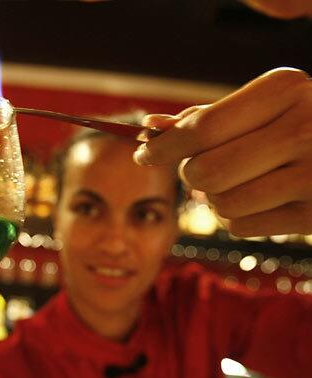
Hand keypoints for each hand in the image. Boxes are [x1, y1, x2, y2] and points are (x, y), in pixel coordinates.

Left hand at [135, 67, 311, 236]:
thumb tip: (149, 127)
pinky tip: (260, 200)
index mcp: (285, 91)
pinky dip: (236, 218)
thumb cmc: (300, 124)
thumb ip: (207, 117)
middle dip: (191, 174)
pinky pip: (240, 226)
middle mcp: (304, 129)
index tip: (143, 153)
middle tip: (202, 169)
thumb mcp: (262, 107)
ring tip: (240, 182)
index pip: (201, 128)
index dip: (163, 146)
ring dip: (214, 199)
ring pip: (220, 203)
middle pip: (204, 171)